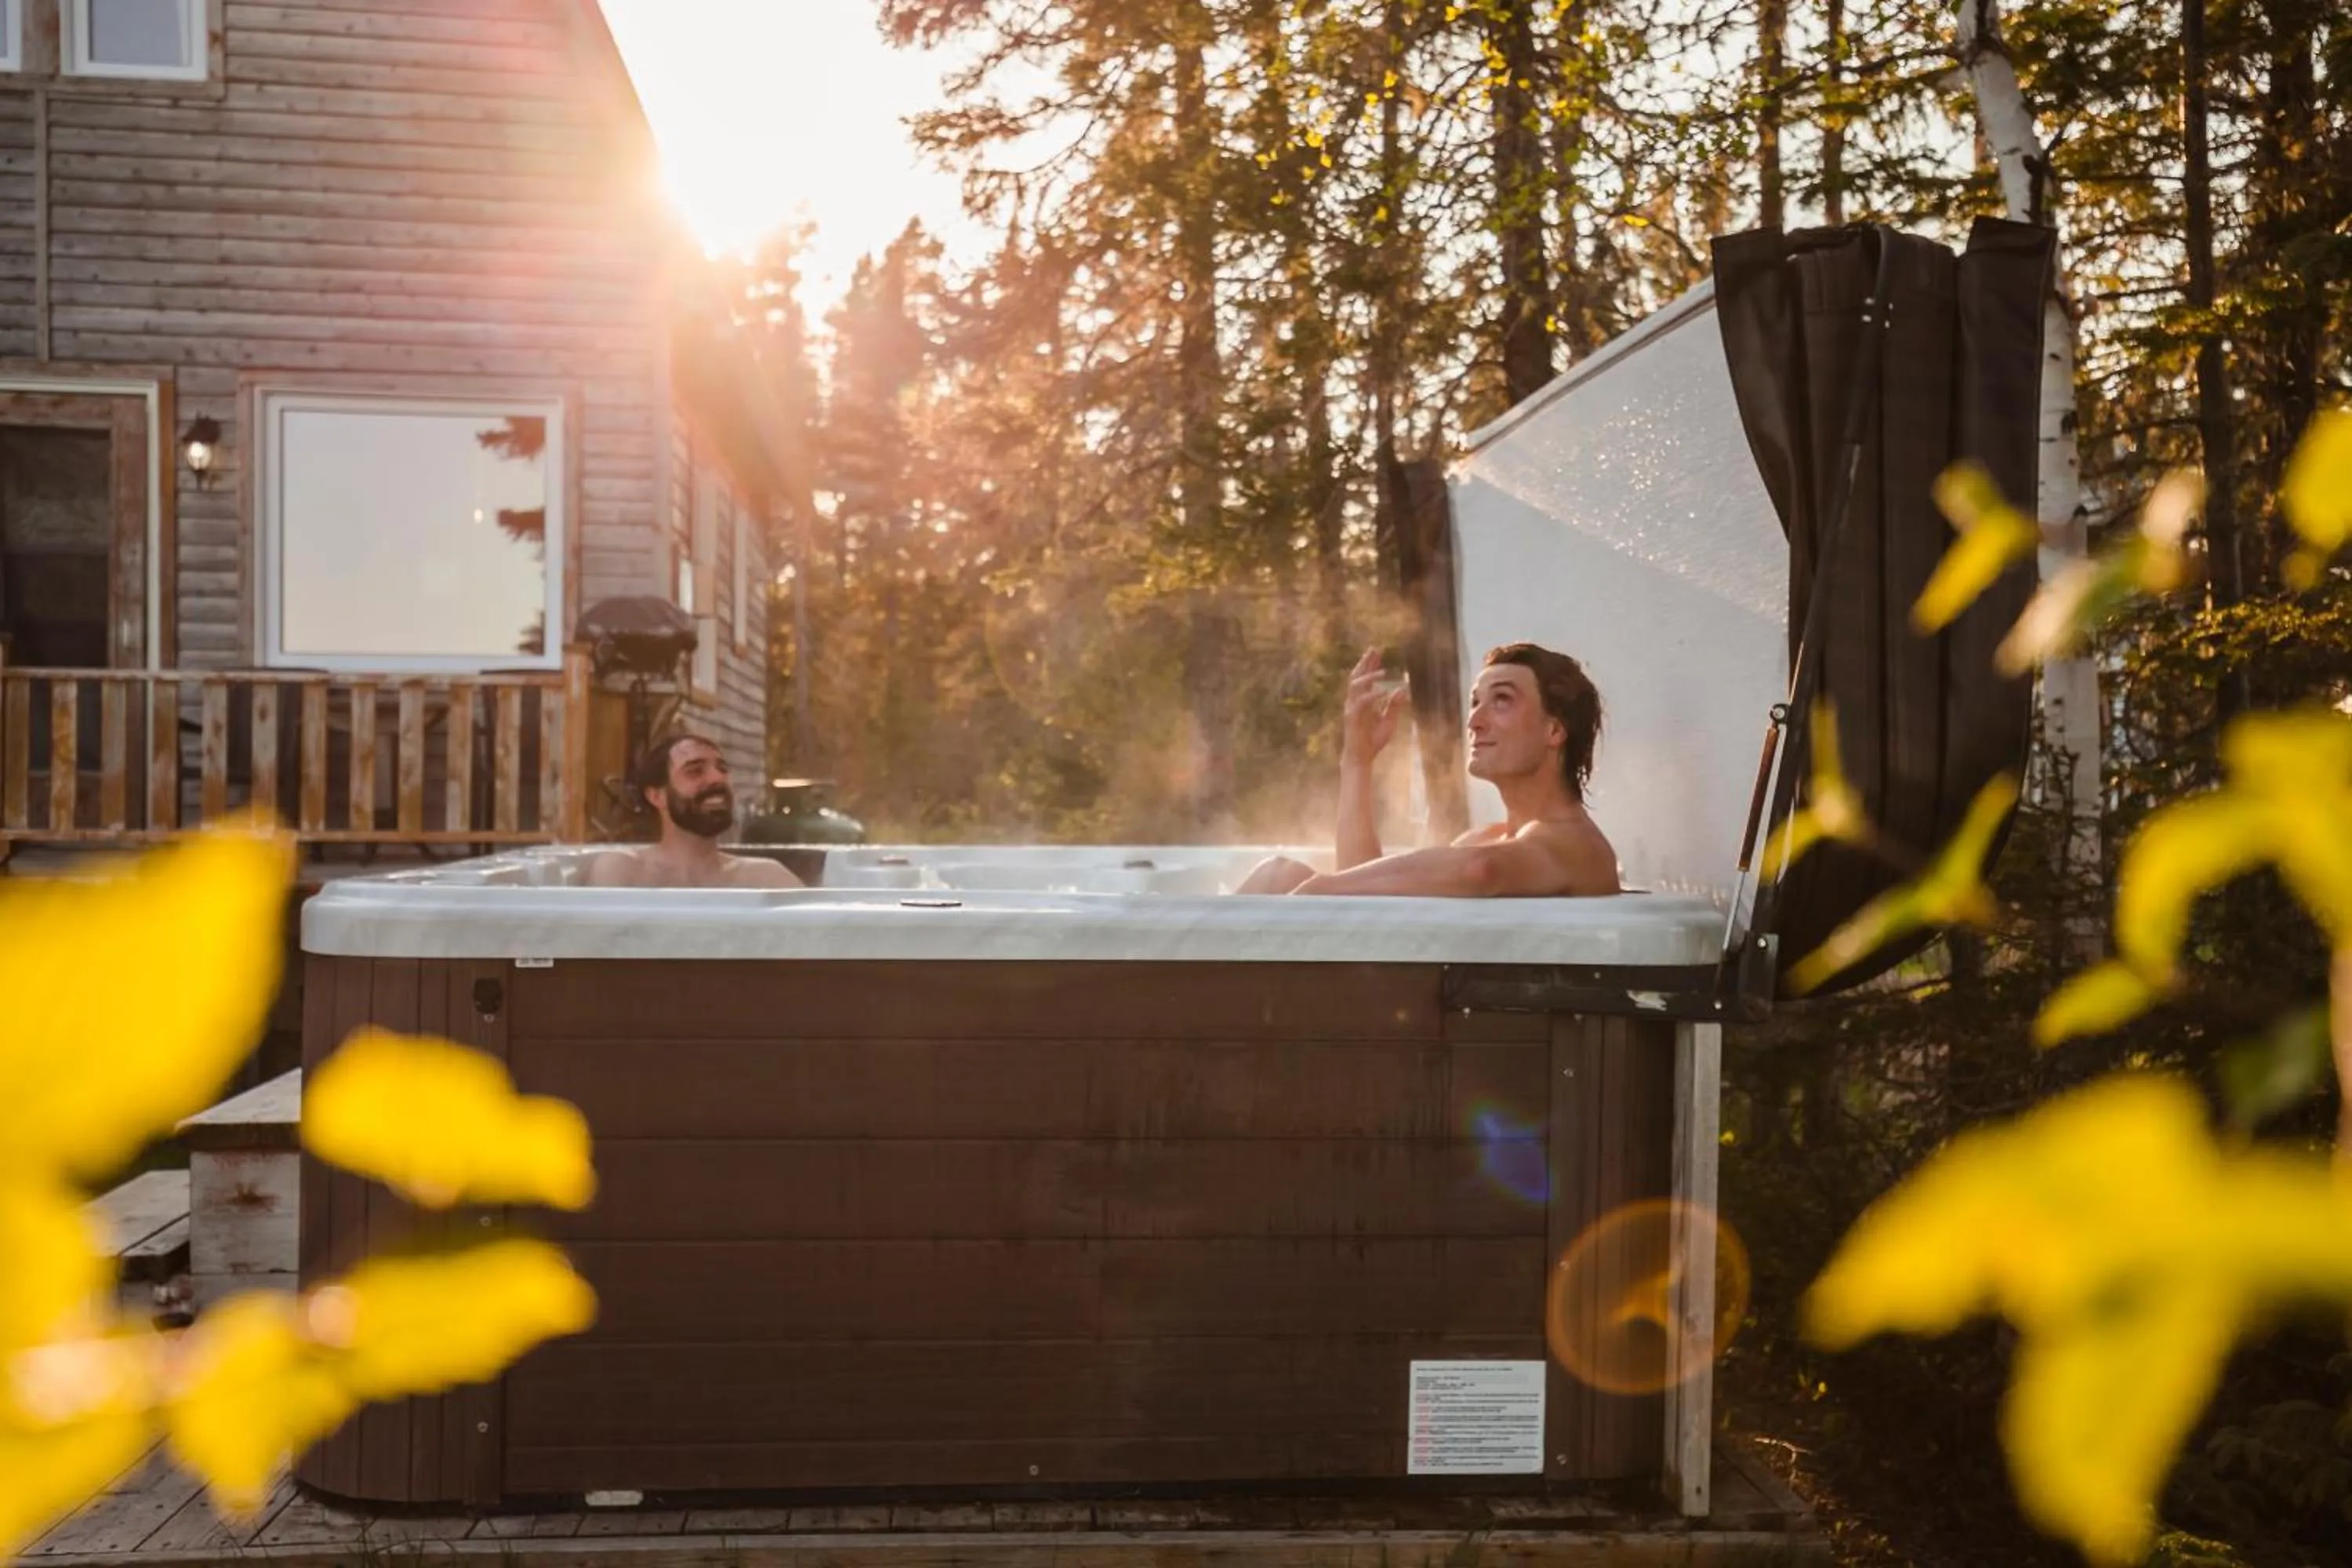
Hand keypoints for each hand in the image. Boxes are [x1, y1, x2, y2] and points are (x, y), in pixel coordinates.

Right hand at [1339, 646, 1407, 767]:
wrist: (1361, 758)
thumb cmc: (1373, 741)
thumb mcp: (1389, 721)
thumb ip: (1395, 706)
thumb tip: (1403, 689)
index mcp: (1362, 701)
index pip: (1365, 678)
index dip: (1371, 664)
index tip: (1377, 650)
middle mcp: (1354, 701)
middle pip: (1357, 676)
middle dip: (1366, 662)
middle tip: (1374, 649)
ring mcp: (1352, 708)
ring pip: (1356, 685)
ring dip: (1369, 676)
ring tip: (1383, 671)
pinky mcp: (1352, 717)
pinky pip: (1362, 702)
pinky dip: (1373, 695)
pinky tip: (1385, 690)